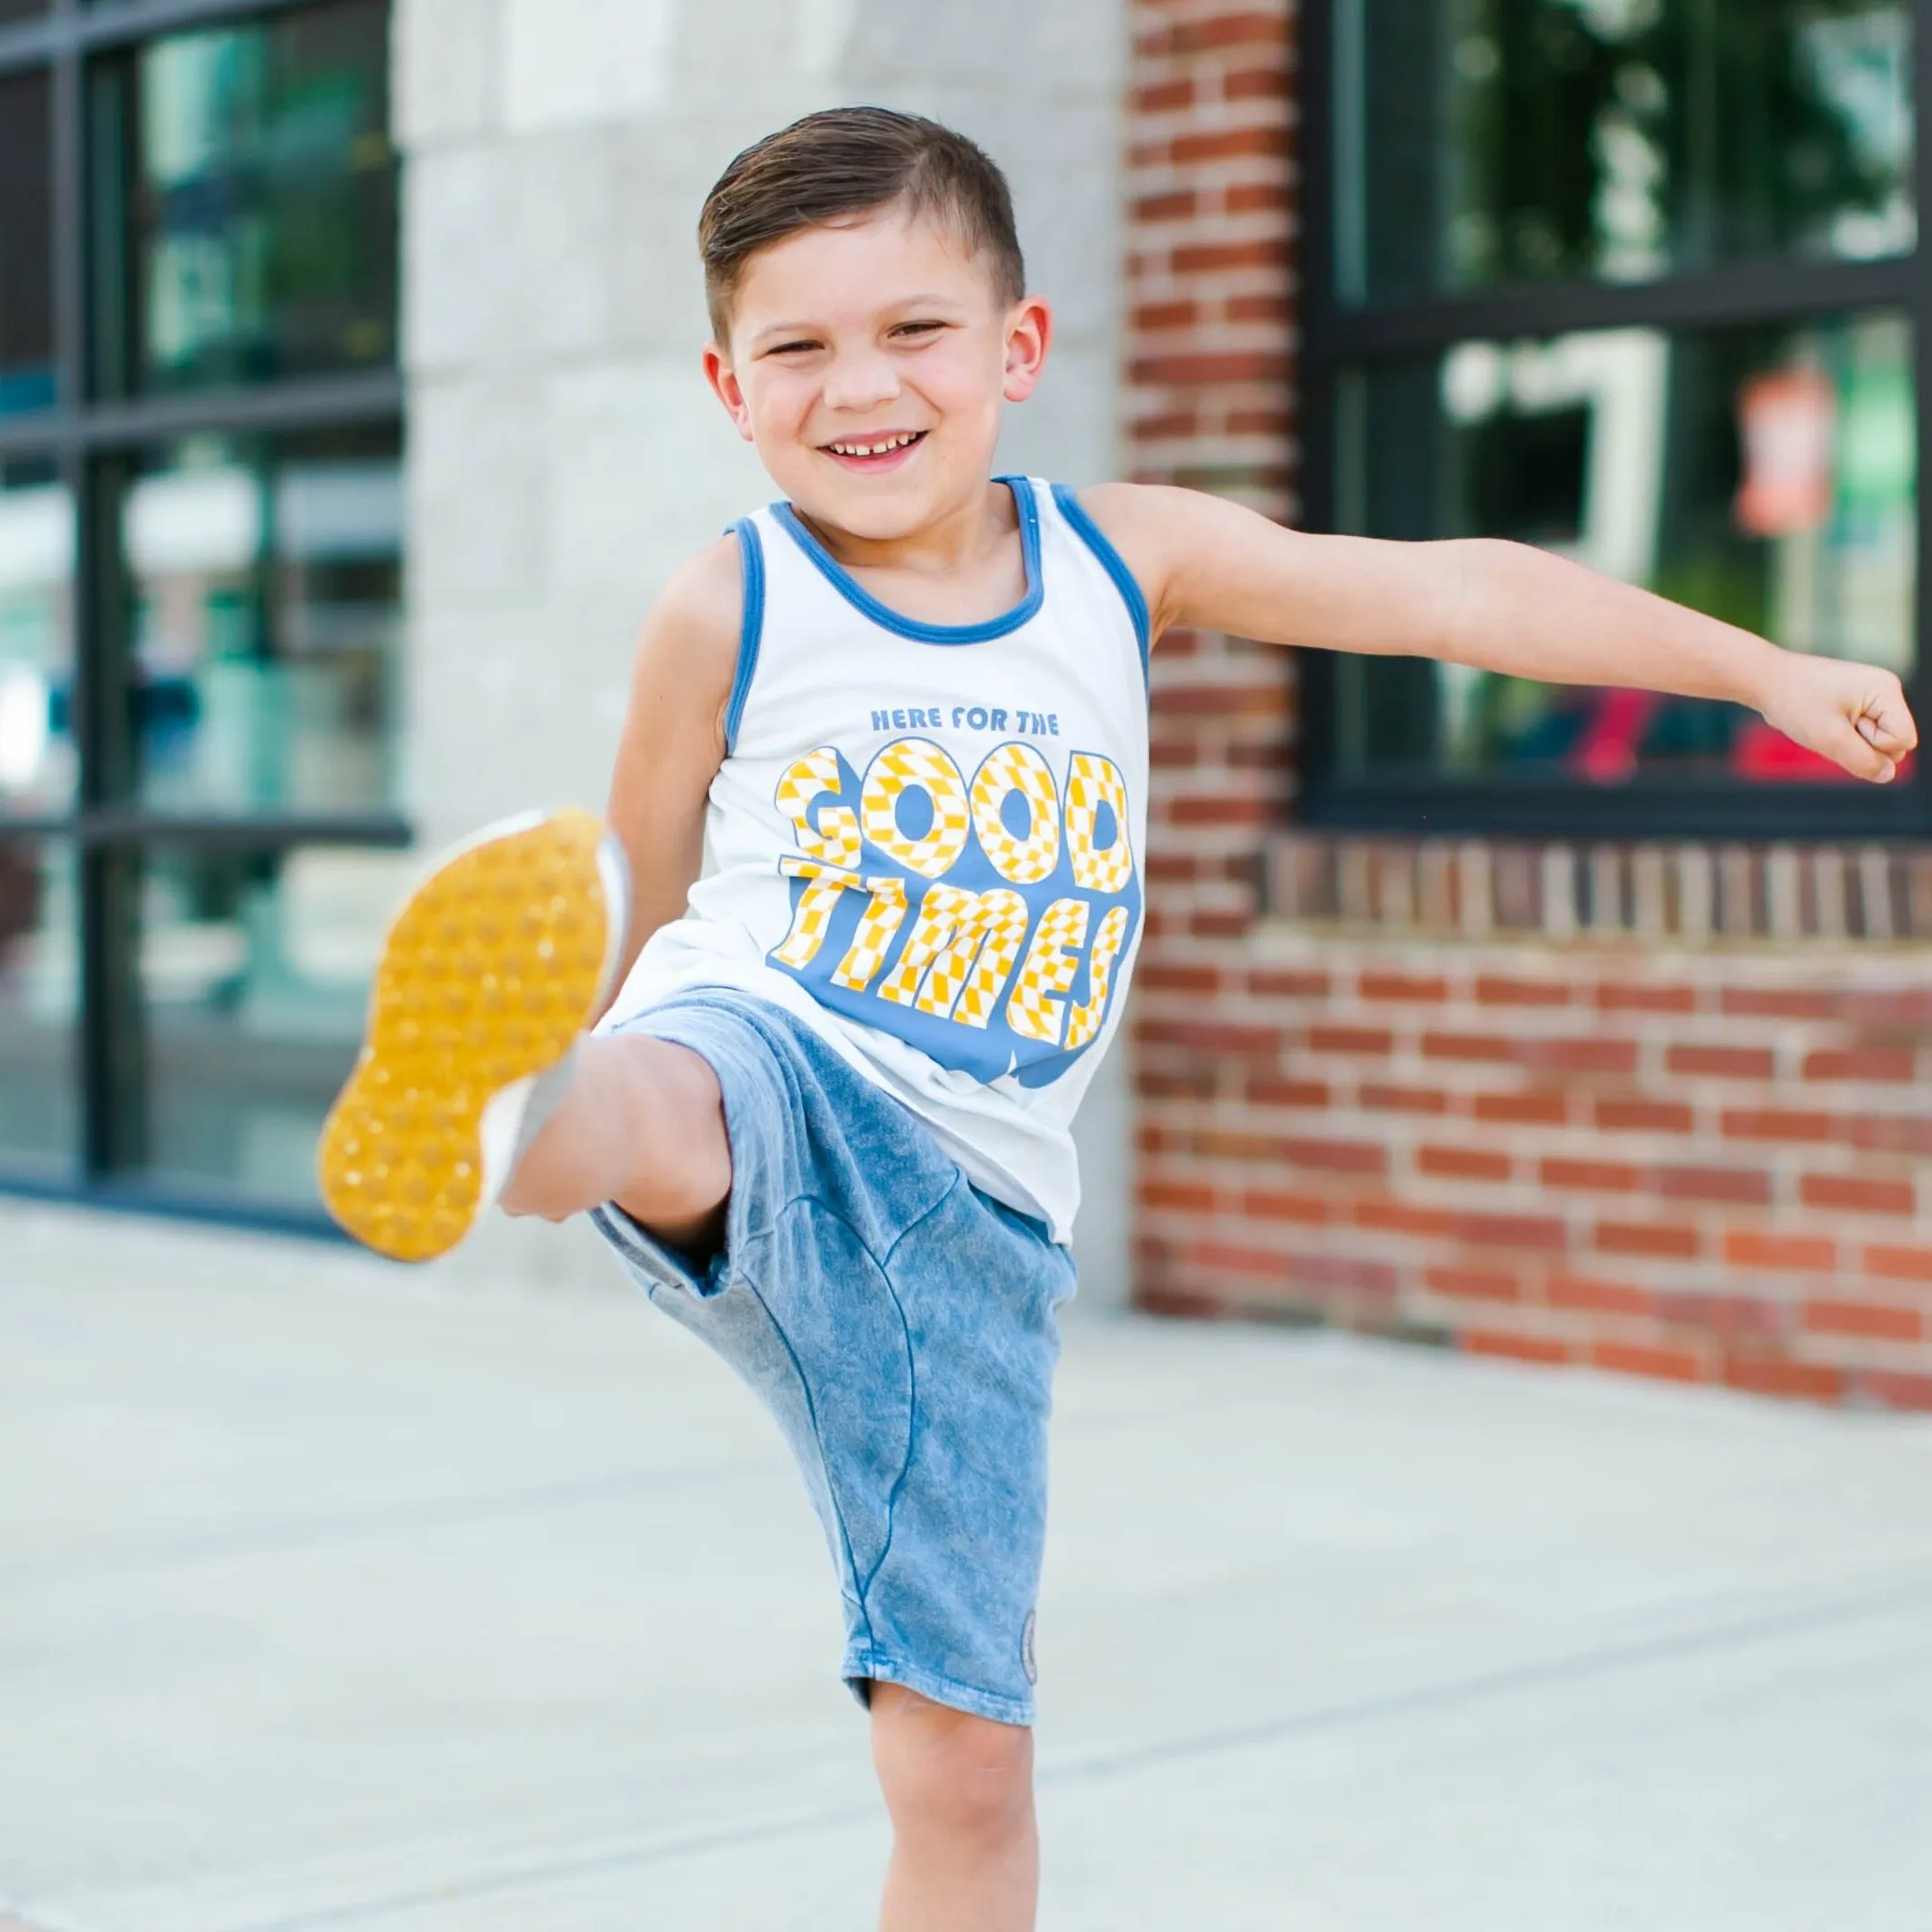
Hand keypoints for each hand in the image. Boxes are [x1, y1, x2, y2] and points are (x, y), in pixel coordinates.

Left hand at [1755, 652, 1917, 783]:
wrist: (1767, 681)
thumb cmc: (1795, 703)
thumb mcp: (1829, 739)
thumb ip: (1863, 761)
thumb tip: (1887, 775)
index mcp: (1886, 690)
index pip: (1903, 740)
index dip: (1873, 746)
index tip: (1843, 727)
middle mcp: (1885, 691)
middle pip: (1893, 744)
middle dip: (1861, 745)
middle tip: (1831, 725)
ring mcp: (1872, 698)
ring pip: (1874, 743)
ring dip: (1848, 743)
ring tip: (1825, 723)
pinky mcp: (1857, 705)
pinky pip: (1859, 738)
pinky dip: (1841, 738)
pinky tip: (1823, 723)